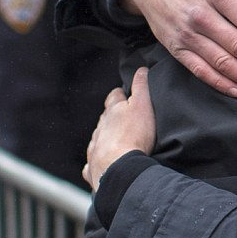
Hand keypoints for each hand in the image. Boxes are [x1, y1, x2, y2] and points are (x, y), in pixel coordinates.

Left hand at [84, 67, 155, 190]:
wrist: (119, 167)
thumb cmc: (135, 135)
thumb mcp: (143, 105)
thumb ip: (142, 86)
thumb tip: (141, 69)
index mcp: (112, 111)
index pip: (114, 96)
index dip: (121, 94)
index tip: (126, 94)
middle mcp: (100, 128)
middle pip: (105, 118)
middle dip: (113, 117)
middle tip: (127, 121)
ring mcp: (95, 147)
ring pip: (98, 138)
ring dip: (107, 138)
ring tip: (119, 143)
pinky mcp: (93, 167)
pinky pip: (92, 163)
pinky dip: (98, 161)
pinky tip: (105, 164)